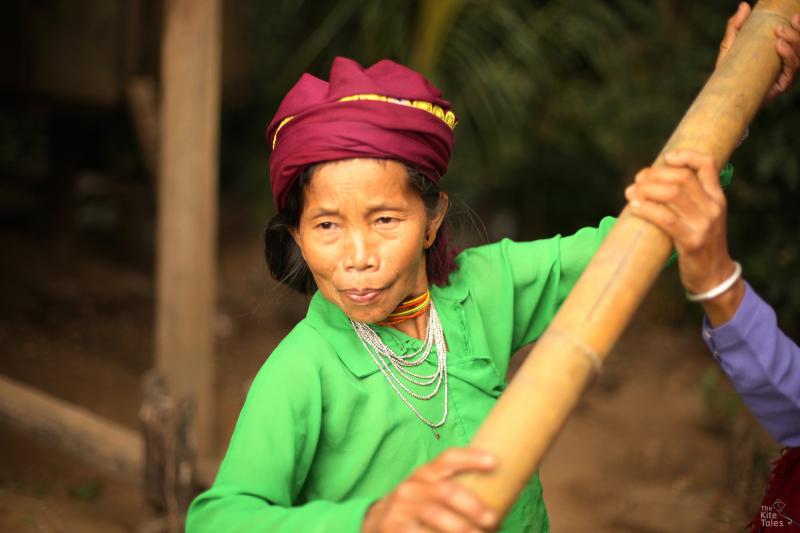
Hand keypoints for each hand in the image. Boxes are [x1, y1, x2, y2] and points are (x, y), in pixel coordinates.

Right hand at [362, 448, 497, 532]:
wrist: (376, 521)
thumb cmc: (416, 506)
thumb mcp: (429, 490)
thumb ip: (453, 487)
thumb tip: (499, 498)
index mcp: (426, 473)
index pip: (448, 458)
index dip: (471, 458)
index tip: (494, 462)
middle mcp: (413, 486)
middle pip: (446, 490)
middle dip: (472, 505)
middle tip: (492, 518)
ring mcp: (401, 508)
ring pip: (435, 515)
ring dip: (461, 527)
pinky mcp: (394, 528)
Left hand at [625, 150, 743, 323]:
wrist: (714, 277)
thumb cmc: (700, 244)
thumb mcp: (702, 217)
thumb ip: (688, 199)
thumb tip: (653, 180)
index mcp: (717, 197)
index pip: (707, 164)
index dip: (685, 156)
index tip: (665, 158)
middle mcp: (714, 207)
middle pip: (682, 177)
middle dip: (655, 175)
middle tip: (637, 180)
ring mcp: (704, 224)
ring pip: (673, 194)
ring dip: (646, 190)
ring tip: (630, 192)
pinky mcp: (692, 241)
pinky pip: (666, 219)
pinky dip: (647, 209)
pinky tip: (634, 207)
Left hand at [716, 3, 799, 101]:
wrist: (719, 94)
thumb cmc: (727, 70)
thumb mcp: (731, 44)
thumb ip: (736, 26)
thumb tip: (744, 5)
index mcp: (779, 52)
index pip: (797, 38)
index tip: (794, 16)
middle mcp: (785, 63)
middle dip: (797, 33)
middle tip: (782, 26)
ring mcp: (784, 76)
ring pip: (799, 57)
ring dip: (794, 42)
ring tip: (779, 35)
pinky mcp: (780, 87)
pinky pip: (790, 71)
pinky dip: (788, 57)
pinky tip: (780, 46)